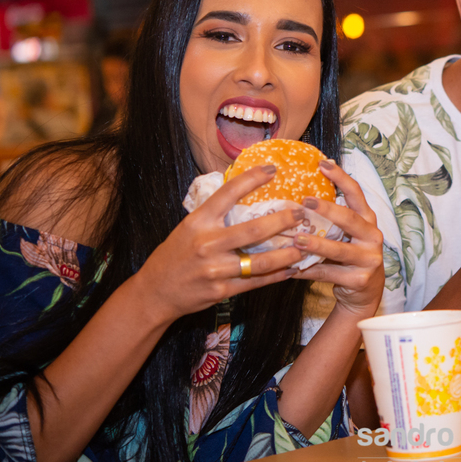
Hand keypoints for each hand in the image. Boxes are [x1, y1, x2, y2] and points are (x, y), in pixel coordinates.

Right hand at [133, 165, 308, 323]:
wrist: (156, 292)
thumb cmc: (175, 254)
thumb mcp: (188, 227)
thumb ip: (214, 214)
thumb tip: (243, 191)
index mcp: (198, 222)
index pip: (227, 194)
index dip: (251, 179)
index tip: (272, 169)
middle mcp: (207, 244)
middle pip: (253, 230)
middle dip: (282, 221)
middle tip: (301, 213)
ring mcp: (215, 270)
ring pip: (259, 261)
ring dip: (286, 253)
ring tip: (305, 245)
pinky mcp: (221, 291)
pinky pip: (255, 282)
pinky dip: (277, 276)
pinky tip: (292, 269)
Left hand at [290, 160, 383, 318]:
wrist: (366, 292)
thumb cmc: (351, 256)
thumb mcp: (348, 235)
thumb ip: (333, 220)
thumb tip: (298, 198)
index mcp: (368, 220)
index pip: (356, 193)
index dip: (341, 177)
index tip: (323, 163)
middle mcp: (372, 237)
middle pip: (349, 219)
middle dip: (327, 209)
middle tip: (305, 202)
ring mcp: (368, 259)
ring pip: (339, 250)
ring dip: (316, 244)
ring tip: (296, 240)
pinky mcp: (359, 279)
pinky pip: (328, 274)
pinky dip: (308, 270)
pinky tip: (292, 268)